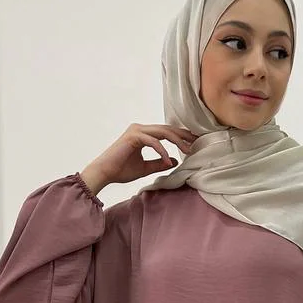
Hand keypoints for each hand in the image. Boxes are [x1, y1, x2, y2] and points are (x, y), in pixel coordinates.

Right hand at [83, 123, 198, 188]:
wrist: (104, 173)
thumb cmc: (121, 170)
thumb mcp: (146, 167)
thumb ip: (159, 162)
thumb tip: (174, 161)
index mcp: (143, 134)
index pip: (166, 132)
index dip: (181, 137)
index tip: (194, 143)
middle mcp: (140, 129)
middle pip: (167, 129)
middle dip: (183, 135)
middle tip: (197, 142)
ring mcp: (136, 131)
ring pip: (162, 132)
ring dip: (177, 141)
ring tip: (188, 150)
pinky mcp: (133, 137)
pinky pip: (153, 142)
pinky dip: (162, 151)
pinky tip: (168, 160)